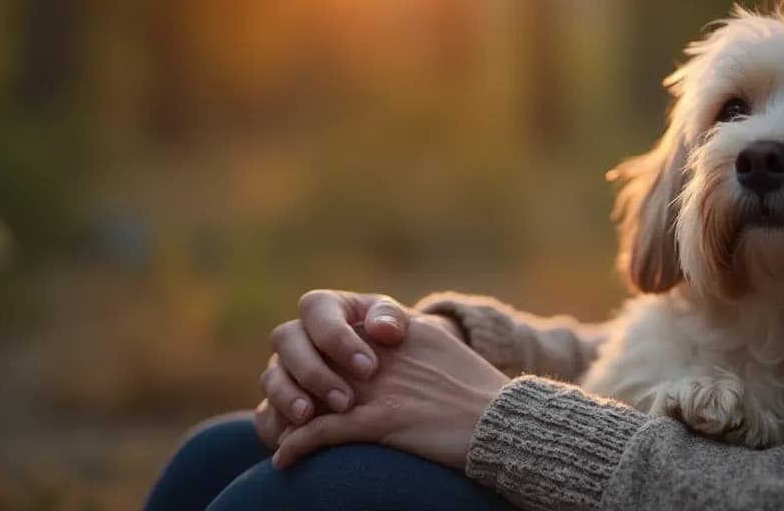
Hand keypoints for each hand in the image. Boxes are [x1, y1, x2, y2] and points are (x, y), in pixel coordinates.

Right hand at [254, 289, 462, 448]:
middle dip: (312, 372)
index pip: (315, 308)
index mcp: (325, 309)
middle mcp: (298, 337)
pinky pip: (264, 415)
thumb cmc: (394, 346)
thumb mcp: (398, 326)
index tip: (368, 369)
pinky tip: (295, 438)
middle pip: (285, 339)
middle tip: (344, 401)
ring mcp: (283, 371)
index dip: (336, 337)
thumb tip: (384, 330)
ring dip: (289, 398)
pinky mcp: (277, 406)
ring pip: (271, 378)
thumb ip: (391, 319)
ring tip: (310, 418)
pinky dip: (277, 426)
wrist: (393, 377)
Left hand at [271, 317, 508, 469]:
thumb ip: (402, 337)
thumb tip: (375, 342)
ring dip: (286, 412)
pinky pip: (320, 432)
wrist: (504, 424)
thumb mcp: (438, 347)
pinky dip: (296, 445)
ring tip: (279, 431)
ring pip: (307, 392)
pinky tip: (283, 459)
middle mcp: (379, 351)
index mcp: (393, 329)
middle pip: (308, 350)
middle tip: (291, 402)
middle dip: (291, 374)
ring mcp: (378, 386)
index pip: (331, 324)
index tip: (308, 372)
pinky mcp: (380, 421)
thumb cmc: (478, 393)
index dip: (311, 346)